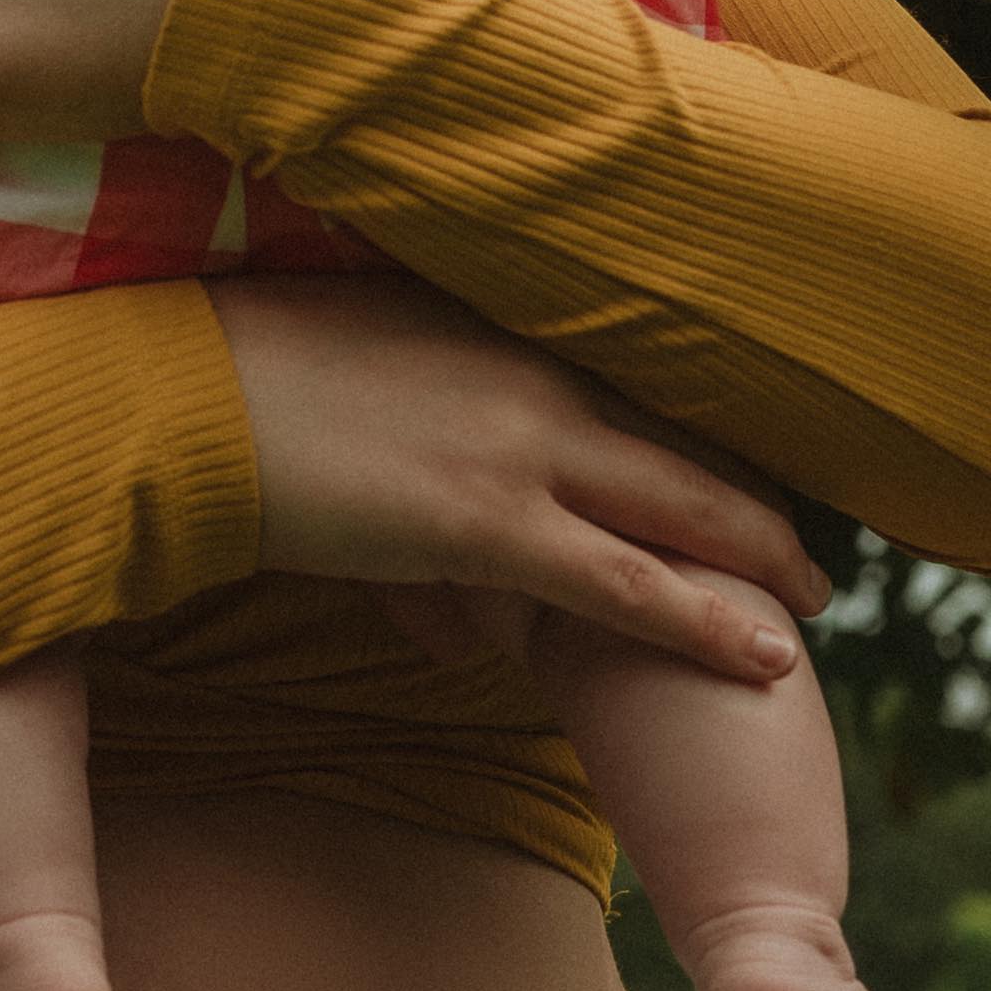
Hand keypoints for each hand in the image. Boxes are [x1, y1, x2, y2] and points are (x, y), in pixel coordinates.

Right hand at [216, 274, 828, 685]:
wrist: (179, 397)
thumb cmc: (244, 384)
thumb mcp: (358, 380)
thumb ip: (422, 431)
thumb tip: (445, 540)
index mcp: (500, 337)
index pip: (634, 390)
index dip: (700, 439)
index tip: (748, 473)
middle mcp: (531, 383)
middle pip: (681, 447)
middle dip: (755, 505)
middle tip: (810, 553)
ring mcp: (519, 451)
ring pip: (679, 513)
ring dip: (758, 562)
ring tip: (811, 606)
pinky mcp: (490, 524)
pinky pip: (627, 584)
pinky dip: (705, 620)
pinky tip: (764, 653)